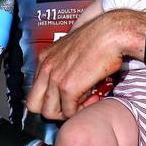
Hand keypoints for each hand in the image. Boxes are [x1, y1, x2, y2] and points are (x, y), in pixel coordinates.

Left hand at [27, 9, 145, 119]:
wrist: (111, 33)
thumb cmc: (99, 38)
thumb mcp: (73, 49)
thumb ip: (64, 64)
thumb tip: (68, 79)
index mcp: (45, 58)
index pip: (35, 90)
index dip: (52, 98)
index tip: (68, 95)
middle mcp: (46, 67)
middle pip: (34, 105)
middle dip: (54, 110)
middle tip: (73, 104)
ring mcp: (55, 78)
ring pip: (49, 112)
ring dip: (68, 111)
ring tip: (86, 99)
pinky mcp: (68, 87)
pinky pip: (69, 112)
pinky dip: (81, 110)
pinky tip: (93, 96)